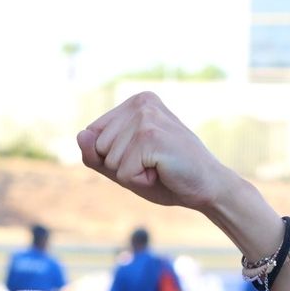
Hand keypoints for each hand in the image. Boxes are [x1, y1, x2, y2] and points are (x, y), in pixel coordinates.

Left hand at [76, 91, 234, 210]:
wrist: (208, 188)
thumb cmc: (167, 176)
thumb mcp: (123, 166)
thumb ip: (96, 153)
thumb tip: (81, 135)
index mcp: (135, 103)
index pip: (93, 135)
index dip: (113, 158)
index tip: (143, 157)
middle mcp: (141, 103)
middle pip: (99, 147)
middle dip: (121, 166)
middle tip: (154, 164)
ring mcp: (146, 118)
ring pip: (110, 161)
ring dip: (132, 175)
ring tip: (160, 167)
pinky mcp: (151, 137)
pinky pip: (123, 173)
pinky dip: (140, 182)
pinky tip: (163, 172)